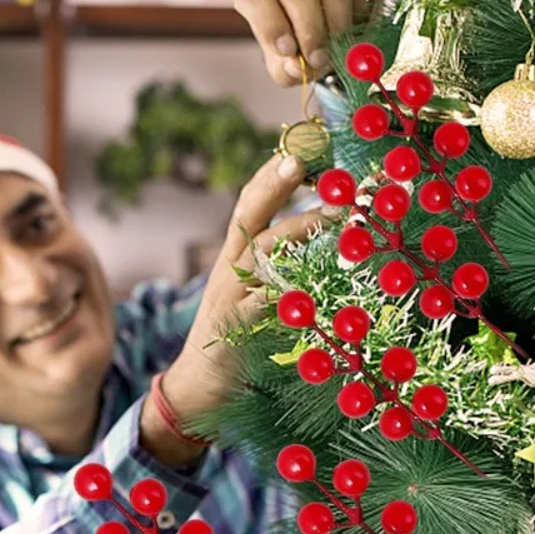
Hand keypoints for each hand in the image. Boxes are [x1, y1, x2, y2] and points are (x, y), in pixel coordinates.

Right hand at [154, 152, 327, 432]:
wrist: (199, 388)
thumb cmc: (237, 340)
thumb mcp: (257, 296)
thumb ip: (283, 269)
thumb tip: (329, 239)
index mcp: (235, 256)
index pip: (250, 202)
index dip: (274, 172)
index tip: (303, 144)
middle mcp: (228, 268)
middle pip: (248, 213)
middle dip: (276, 182)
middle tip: (306, 157)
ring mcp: (229, 296)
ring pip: (260, 250)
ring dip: (299, 228)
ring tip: (335, 214)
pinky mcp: (233, 327)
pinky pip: (262, 302)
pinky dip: (285, 288)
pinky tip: (311, 277)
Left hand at [235, 0, 378, 86]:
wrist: (330, 37)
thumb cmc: (299, 49)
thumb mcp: (286, 67)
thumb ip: (287, 70)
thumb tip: (298, 67)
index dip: (270, 24)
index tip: (287, 51)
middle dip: (309, 28)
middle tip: (319, 57)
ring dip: (337, 18)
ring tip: (341, 46)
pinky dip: (359, 7)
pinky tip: (356, 26)